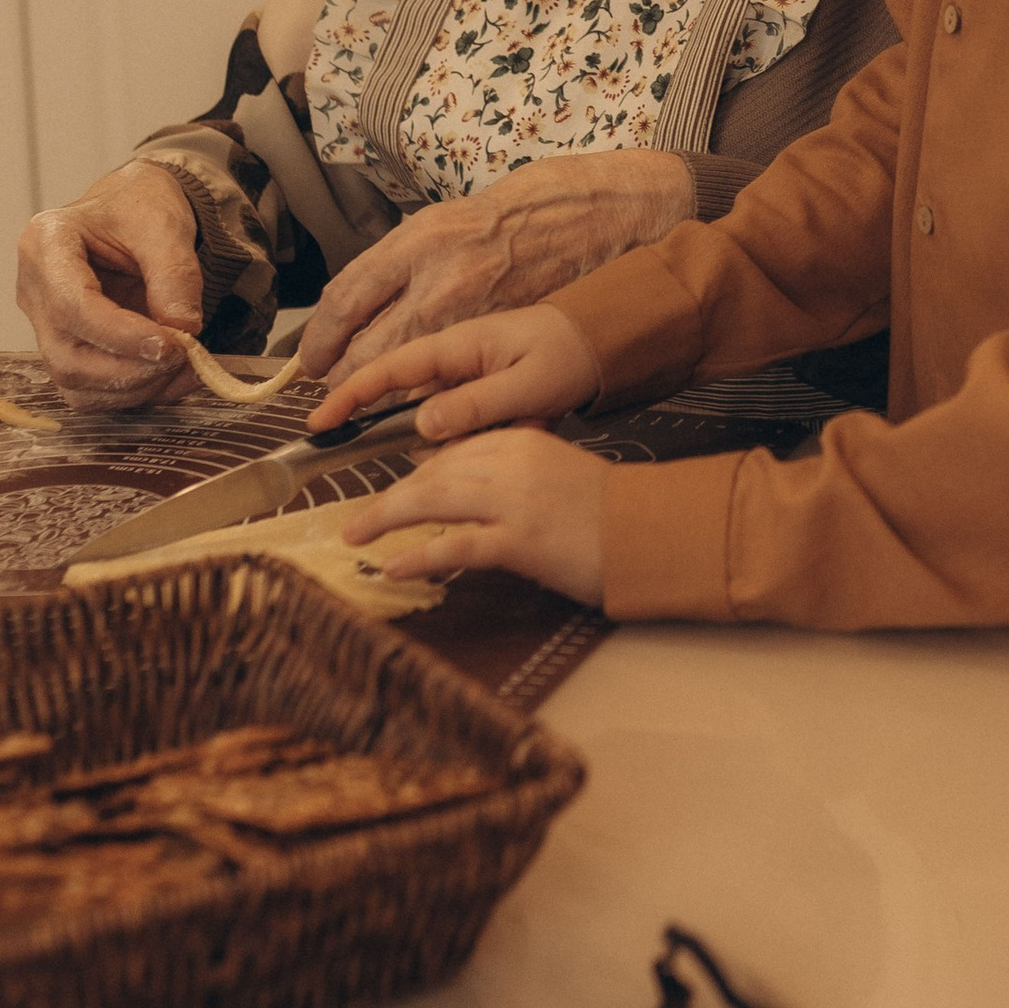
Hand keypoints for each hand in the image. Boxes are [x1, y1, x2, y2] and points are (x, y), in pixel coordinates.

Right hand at [17, 165, 203, 400]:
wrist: (132, 210)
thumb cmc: (139, 207)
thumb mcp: (164, 225)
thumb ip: (175, 275)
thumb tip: (183, 329)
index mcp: (45, 243)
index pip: (72, 305)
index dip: (122, 335)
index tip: (171, 346)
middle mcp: (33, 288)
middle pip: (66, 355)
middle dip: (128, 370)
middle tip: (183, 359)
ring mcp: (43, 322)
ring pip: (73, 381)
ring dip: (133, 388)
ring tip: (184, 370)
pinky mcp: (63, 346)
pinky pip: (87, 390)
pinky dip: (129, 394)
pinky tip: (168, 379)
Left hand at [297, 148, 695, 385]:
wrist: (605, 211)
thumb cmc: (529, 207)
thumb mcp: (448, 217)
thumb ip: (406, 262)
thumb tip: (361, 303)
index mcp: (419, 239)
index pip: (345, 301)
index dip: (320, 339)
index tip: (312, 358)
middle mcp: (440, 277)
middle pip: (368, 350)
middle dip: (346, 376)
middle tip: (336, 385)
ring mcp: (475, 312)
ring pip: (409, 376)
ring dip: (388, 392)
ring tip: (377, 397)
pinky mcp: (506, 338)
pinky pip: (456, 381)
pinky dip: (437, 393)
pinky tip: (433, 393)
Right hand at [306, 302, 600, 447]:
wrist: (606, 340)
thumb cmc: (570, 355)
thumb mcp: (528, 384)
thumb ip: (476, 405)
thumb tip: (421, 426)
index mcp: (457, 345)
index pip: (389, 368)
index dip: (350, 394)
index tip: (319, 422)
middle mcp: (452, 357)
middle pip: (405, 398)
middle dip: (415, 427)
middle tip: (447, 438)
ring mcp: (464, 373)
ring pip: (438, 417)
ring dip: (465, 435)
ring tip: (520, 423)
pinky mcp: (479, 388)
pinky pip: (463, 420)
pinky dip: (483, 433)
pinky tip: (525, 424)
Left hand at [341, 427, 609, 607]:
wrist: (652, 530)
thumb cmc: (610, 512)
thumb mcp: (555, 475)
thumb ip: (511, 474)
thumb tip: (461, 490)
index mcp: (521, 441)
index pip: (451, 453)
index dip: (412, 476)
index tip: (390, 495)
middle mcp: (512, 463)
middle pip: (432, 474)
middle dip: (388, 497)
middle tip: (356, 520)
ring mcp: (514, 502)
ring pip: (431, 500)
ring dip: (385, 518)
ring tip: (355, 537)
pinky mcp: (520, 541)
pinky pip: (453, 544)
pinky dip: (416, 555)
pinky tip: (391, 566)